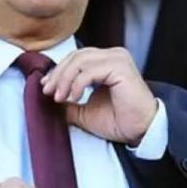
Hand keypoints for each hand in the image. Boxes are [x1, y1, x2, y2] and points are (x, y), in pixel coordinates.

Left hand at [41, 47, 157, 145]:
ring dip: (64, 79)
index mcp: (107, 61)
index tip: (46, 87)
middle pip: (76, 56)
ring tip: (59, 97)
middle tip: (48, 92)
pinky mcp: (120, 68)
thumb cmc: (120, 120)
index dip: (59, 70)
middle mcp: (114, 55)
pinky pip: (89, 70)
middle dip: (58, 74)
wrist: (140, 131)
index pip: (77, 57)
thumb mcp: (86, 111)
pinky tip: (73, 97)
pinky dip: (77, 84)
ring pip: (80, 60)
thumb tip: (51, 96)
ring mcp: (118, 59)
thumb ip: (69, 101)